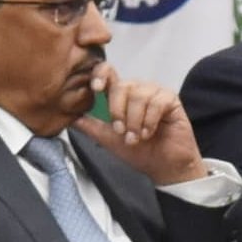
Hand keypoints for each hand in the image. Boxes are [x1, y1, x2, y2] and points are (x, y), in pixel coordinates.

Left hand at [84, 68, 207, 184]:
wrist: (164, 167)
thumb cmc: (140, 153)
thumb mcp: (108, 140)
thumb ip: (91, 127)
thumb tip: (70, 118)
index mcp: (120, 97)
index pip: (109, 74)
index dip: (101, 74)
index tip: (96, 87)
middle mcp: (137, 90)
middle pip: (121, 86)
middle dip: (118, 111)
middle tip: (122, 132)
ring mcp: (154, 93)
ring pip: (138, 95)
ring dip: (135, 121)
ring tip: (137, 137)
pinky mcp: (170, 99)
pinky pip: (156, 102)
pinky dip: (149, 121)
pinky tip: (148, 133)